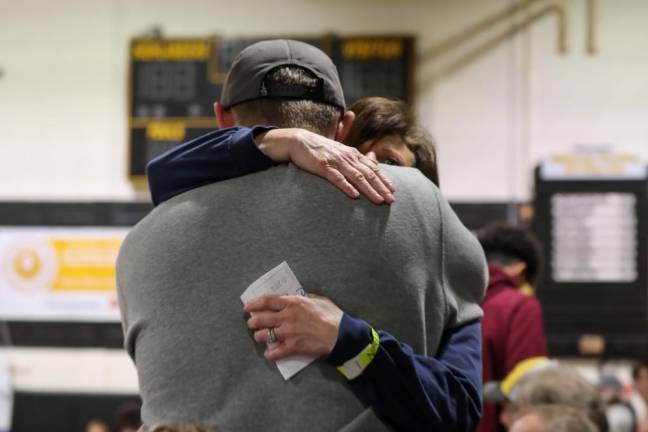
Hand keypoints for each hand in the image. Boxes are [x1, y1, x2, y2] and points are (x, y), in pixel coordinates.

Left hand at [244, 294, 343, 361]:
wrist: (340, 334)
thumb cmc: (331, 315)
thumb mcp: (317, 299)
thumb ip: (304, 298)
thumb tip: (296, 299)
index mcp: (292, 303)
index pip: (267, 301)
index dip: (254, 304)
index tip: (247, 307)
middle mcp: (287, 317)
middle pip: (261, 319)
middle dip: (253, 322)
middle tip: (251, 323)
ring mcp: (288, 333)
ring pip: (264, 335)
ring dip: (259, 336)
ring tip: (260, 337)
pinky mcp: (292, 347)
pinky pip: (274, 353)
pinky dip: (270, 354)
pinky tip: (269, 354)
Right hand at [256, 129, 394, 203]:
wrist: (299, 141)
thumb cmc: (321, 148)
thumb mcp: (341, 149)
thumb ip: (357, 155)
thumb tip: (373, 158)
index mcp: (352, 154)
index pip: (372, 168)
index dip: (384, 179)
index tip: (393, 191)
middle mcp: (347, 157)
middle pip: (368, 174)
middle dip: (381, 187)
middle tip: (391, 200)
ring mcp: (335, 161)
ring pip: (356, 177)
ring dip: (369, 189)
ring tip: (378, 200)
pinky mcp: (323, 166)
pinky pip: (337, 178)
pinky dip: (347, 187)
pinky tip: (355, 196)